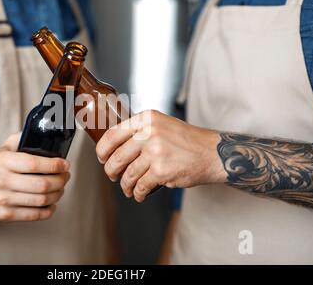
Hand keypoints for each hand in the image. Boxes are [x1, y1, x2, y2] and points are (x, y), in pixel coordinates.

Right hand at [0, 133, 69, 221]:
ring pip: (41, 200)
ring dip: (58, 194)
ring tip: (60, 188)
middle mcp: (1, 181)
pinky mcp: (5, 215)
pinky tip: (51, 203)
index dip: (54, 165)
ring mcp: (2, 200)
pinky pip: (35, 215)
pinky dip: (49, 209)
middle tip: (65, 176)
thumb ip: (22, 139)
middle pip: (42, 185)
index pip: (34, 164)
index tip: (65, 164)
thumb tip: (44, 134)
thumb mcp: (4, 148)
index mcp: (2, 161)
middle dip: (61, 180)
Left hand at [96, 110, 224, 202]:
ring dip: (125, 185)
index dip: (102, 150)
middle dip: (111, 170)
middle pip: (116, 157)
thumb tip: (113, 147)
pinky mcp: (162, 171)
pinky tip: (139, 194)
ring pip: (128, 174)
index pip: (112, 134)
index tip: (101, 157)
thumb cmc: (186, 140)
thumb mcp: (161, 124)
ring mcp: (155, 152)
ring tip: (128, 188)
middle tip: (112, 175)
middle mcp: (149, 133)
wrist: (211, 152)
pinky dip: (137, 193)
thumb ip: (139, 131)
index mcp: (146, 119)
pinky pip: (140, 186)